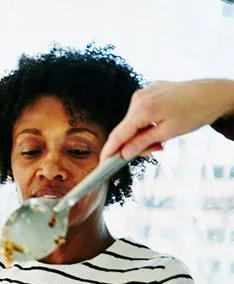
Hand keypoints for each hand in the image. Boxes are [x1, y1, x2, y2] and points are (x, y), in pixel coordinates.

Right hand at [101, 79, 233, 160]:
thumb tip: (124, 154)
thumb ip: (142, 143)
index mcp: (142, 109)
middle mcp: (138, 98)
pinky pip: (140, 112)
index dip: (109, 150)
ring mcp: (143, 92)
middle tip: (154, 150)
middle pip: (126, 128)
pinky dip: (146, 123)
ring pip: (133, 121)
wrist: (213, 93)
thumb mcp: (168, 133)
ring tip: (162, 139)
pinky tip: (161, 125)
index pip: (118, 134)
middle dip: (134, 143)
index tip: (102, 162)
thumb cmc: (195, 112)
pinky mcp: (149, 91)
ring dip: (142, 134)